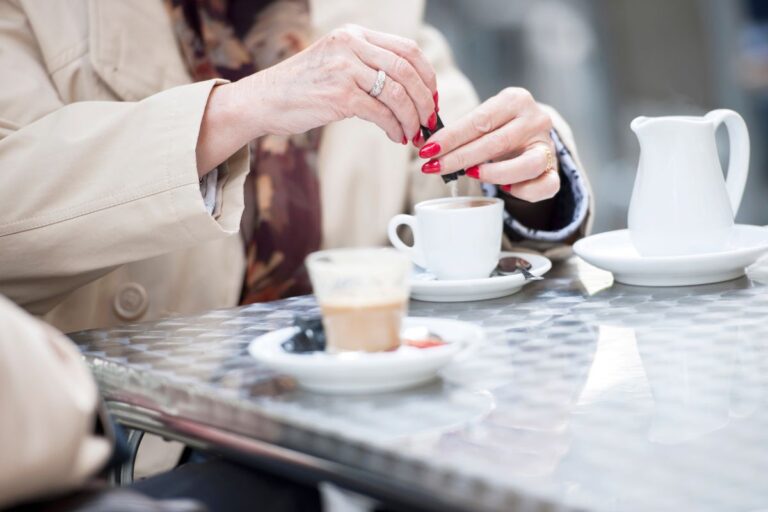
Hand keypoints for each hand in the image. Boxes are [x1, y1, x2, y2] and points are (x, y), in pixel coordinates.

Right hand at [243, 24, 436, 142]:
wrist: (265, 100)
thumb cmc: (302, 87)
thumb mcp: (336, 62)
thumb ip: (367, 66)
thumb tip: (408, 90)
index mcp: (354, 35)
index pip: (407, 49)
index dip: (427, 75)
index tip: (431, 96)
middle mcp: (351, 46)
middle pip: (408, 70)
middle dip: (425, 100)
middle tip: (429, 119)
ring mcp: (345, 69)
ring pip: (398, 94)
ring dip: (412, 118)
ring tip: (412, 133)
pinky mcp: (340, 95)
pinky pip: (381, 113)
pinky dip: (394, 128)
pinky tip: (395, 136)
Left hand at [415, 87, 558, 201]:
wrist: (533, 137)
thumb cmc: (499, 129)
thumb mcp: (482, 121)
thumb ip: (459, 131)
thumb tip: (423, 145)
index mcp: (516, 100)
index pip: (479, 120)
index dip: (451, 138)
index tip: (427, 150)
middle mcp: (536, 119)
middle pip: (496, 142)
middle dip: (460, 158)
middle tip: (435, 168)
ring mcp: (548, 145)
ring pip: (526, 165)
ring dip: (494, 174)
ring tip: (470, 175)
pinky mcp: (555, 170)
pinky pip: (544, 186)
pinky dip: (522, 191)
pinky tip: (504, 189)